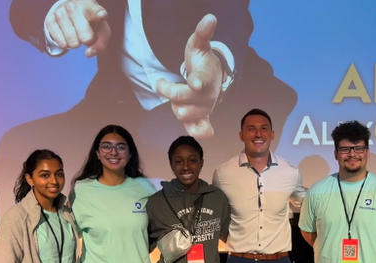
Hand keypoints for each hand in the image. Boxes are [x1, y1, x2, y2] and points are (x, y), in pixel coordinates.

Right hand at [45, 0, 110, 56]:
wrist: (72, 13)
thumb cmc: (90, 24)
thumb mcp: (100, 32)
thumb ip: (100, 44)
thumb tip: (89, 53)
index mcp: (90, 7)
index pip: (94, 11)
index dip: (98, 14)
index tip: (102, 15)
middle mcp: (74, 6)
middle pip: (83, 29)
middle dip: (87, 39)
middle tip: (87, 39)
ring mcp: (60, 11)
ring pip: (70, 36)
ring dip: (75, 43)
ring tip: (76, 37)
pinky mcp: (50, 19)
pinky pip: (58, 40)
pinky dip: (64, 44)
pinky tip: (67, 39)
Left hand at [156, 14, 222, 138]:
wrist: (213, 78)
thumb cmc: (202, 61)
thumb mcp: (198, 46)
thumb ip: (202, 33)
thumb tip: (210, 17)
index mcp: (206, 77)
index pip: (201, 81)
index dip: (196, 82)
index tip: (194, 82)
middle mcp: (207, 96)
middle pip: (181, 102)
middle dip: (168, 92)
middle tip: (162, 82)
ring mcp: (205, 109)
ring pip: (181, 114)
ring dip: (174, 105)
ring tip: (176, 95)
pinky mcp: (202, 118)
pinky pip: (202, 131)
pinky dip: (198, 131)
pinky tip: (194, 129)